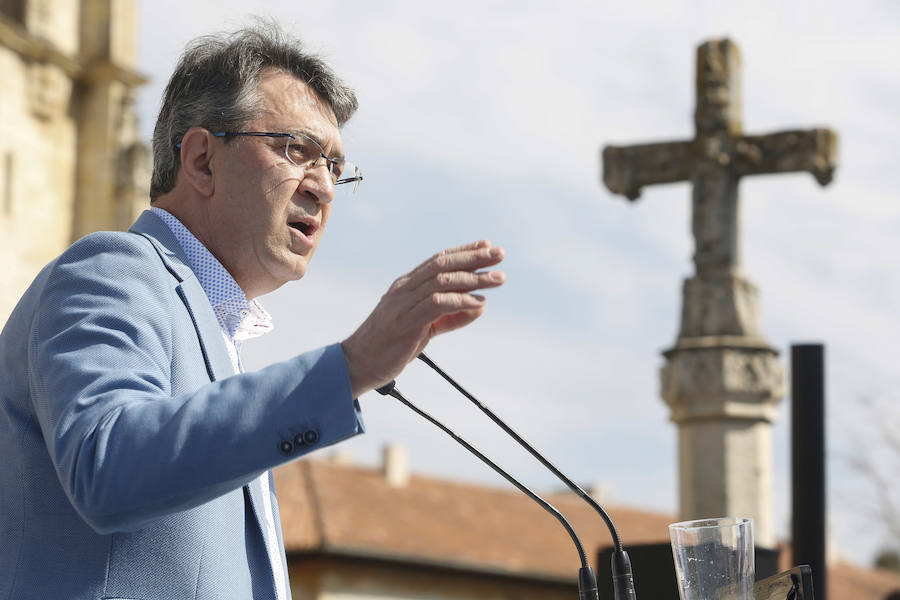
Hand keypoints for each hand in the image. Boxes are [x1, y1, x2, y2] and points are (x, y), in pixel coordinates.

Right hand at [341, 240, 504, 395]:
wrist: (357, 364)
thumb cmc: (390, 346)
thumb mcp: (424, 329)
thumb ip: (449, 317)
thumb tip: (478, 306)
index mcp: (406, 287)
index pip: (438, 261)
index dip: (464, 251)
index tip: (487, 246)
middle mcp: (405, 289)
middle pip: (443, 264)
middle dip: (473, 257)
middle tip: (499, 254)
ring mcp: (404, 304)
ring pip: (443, 281)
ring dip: (473, 278)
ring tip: (498, 278)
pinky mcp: (407, 322)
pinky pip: (437, 304)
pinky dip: (460, 300)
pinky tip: (478, 302)